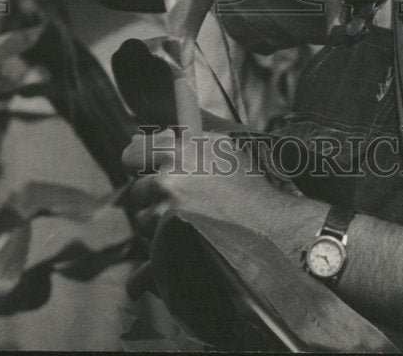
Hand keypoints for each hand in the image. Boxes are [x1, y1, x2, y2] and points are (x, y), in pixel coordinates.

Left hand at [121, 128, 324, 261]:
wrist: (270, 229)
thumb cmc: (251, 188)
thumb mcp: (224, 150)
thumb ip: (188, 140)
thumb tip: (147, 136)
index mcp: (182, 150)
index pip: (133, 153)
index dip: (136, 162)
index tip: (140, 168)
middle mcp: (170, 177)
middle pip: (137, 191)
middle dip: (151, 199)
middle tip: (177, 203)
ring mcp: (166, 212)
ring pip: (142, 222)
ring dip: (157, 226)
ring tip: (190, 225)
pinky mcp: (166, 244)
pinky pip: (146, 255)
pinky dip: (151, 264)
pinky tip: (161, 266)